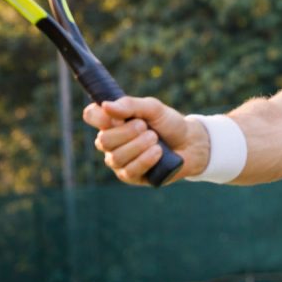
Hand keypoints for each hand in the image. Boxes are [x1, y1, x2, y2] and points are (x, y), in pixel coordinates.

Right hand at [82, 96, 207, 184]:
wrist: (190, 143)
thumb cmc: (169, 124)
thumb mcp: (153, 108)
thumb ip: (130, 105)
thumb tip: (106, 105)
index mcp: (112, 121)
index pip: (91, 115)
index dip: (100, 116)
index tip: (118, 116)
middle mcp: (111, 142)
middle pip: (103, 140)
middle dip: (128, 132)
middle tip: (146, 127)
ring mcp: (119, 161)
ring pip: (115, 157)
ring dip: (139, 145)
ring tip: (156, 139)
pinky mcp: (131, 177)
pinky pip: (129, 171)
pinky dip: (145, 159)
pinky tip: (158, 153)